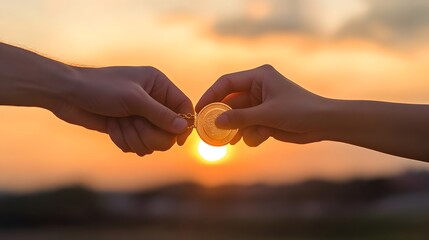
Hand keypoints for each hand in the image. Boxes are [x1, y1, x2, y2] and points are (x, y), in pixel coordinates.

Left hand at [51, 66, 193, 155]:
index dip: (183, 124)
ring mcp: (140, 115)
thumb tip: (183, 127)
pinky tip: (113, 129)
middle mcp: (152, 100)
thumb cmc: (100, 88)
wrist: (67, 95)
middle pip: (170, 129)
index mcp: (158, 84)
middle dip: (151, 133)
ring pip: (153, 140)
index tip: (178, 140)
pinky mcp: (128, 127)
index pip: (183, 106)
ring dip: (135, 137)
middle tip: (135, 126)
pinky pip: (138, 145)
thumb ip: (160, 114)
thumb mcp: (133, 99)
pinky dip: (125, 141)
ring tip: (119, 125)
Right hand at [196, 64, 327, 146]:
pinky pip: (249, 126)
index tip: (199, 110)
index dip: (211, 95)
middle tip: (210, 131)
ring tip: (233, 141)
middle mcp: (258, 88)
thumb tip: (216, 122)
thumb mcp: (267, 114)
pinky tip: (261, 137)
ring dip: (238, 129)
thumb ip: (240, 117)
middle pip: (230, 102)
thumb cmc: (299, 111)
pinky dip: (251, 134)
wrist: (323, 123)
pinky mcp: (266, 118)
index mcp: (258, 77)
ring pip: (238, 117)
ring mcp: (261, 104)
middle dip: (223, 118)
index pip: (227, 83)